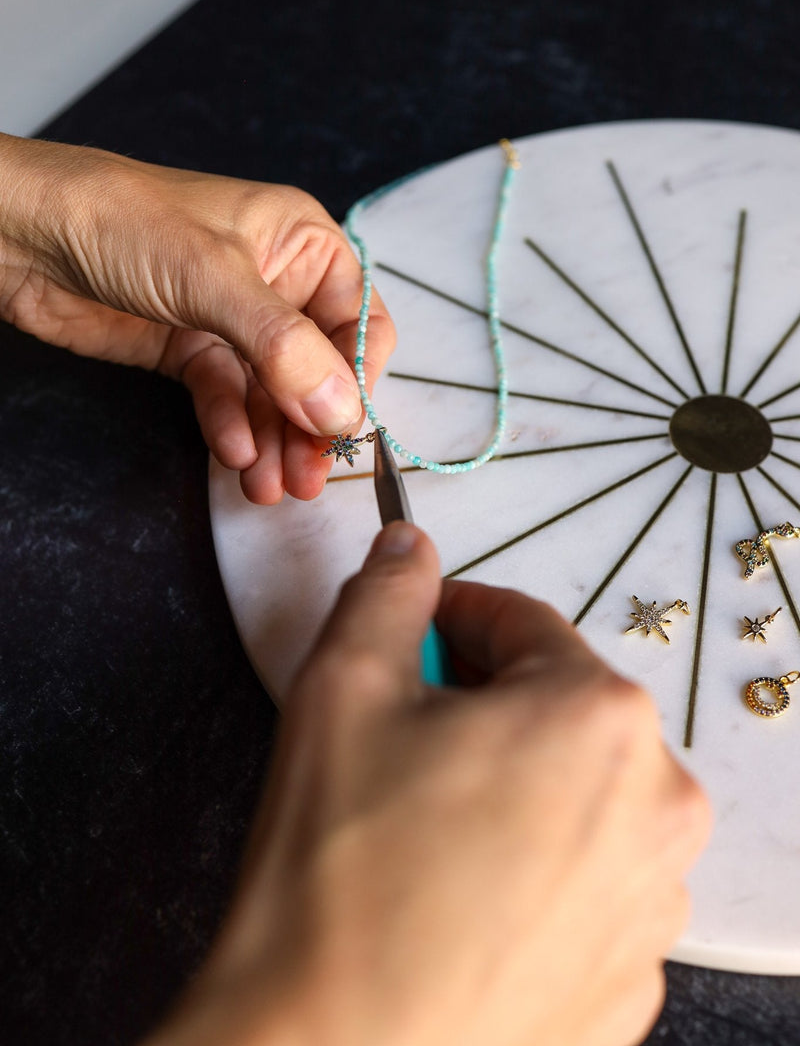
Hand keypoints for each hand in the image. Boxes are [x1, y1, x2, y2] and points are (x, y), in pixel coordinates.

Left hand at [0, 133, 394, 501]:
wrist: (20, 231)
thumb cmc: (120, 218)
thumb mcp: (215, 278)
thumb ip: (284, 348)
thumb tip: (343, 411)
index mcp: (302, 241)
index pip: (358, 320)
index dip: (356, 379)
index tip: (342, 432)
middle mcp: (275, 280)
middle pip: (318, 366)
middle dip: (312, 425)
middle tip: (308, 478)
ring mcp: (231, 318)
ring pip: (272, 392)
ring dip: (274, 439)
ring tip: (269, 487)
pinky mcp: (188, 348)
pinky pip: (225, 396)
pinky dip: (231, 426)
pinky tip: (233, 453)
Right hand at [147, 524, 710, 1045]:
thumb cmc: (340, 878)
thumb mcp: (342, 687)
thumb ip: (384, 592)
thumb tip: (408, 550)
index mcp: (600, 717)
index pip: (522, 622)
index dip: (449, 615)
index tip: (410, 630)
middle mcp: (656, 807)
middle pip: (558, 711)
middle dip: (482, 706)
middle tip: (403, 739)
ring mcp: (651, 905)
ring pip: (575, 799)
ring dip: (510, 789)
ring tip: (423, 829)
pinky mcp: (628, 981)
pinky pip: (583, 885)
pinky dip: (531, 870)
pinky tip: (456, 898)